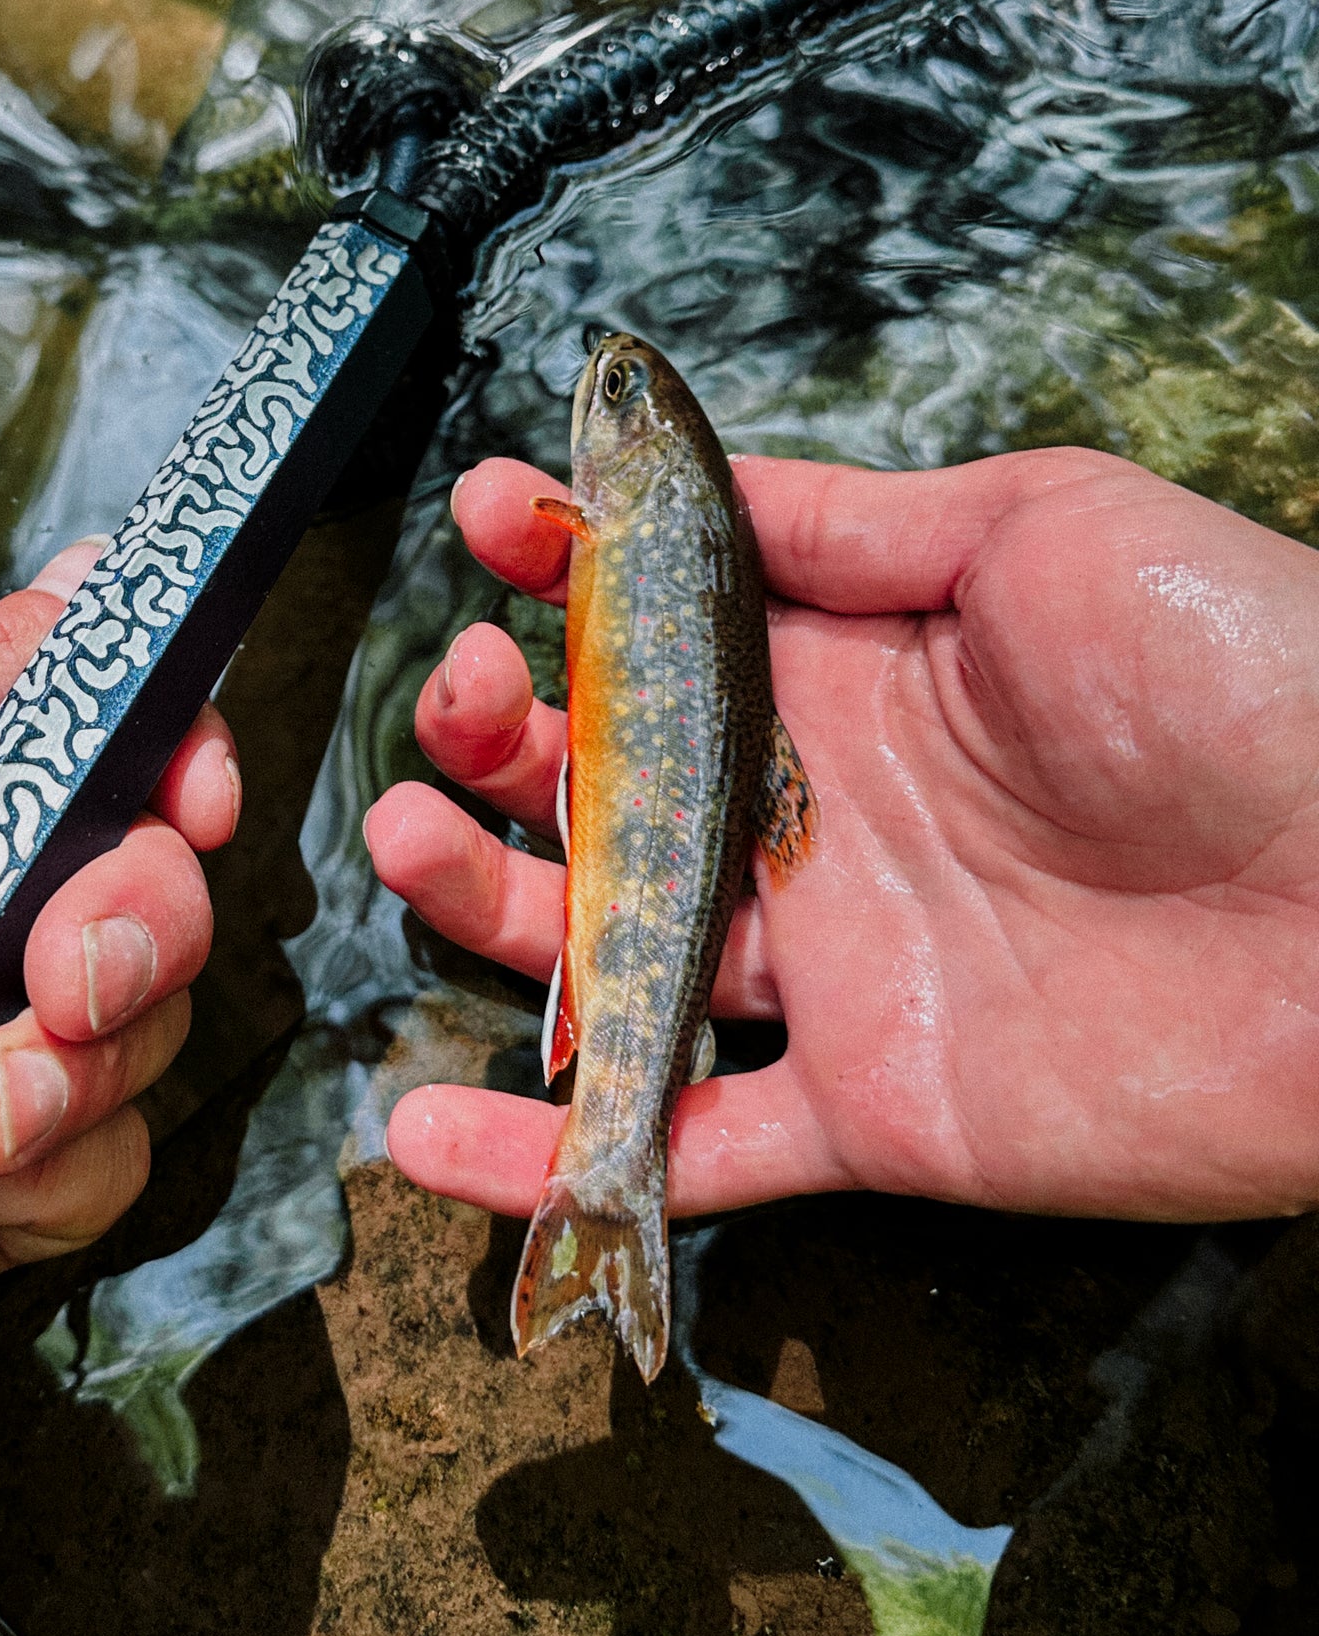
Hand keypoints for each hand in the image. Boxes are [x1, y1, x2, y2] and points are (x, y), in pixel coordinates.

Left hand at [0, 540, 236, 1486]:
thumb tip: (90, 579)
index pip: (124, 765)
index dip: (180, 775)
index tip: (185, 797)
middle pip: (162, 898)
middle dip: (134, 925)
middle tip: (49, 963)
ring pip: (147, 1038)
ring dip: (68, 1060)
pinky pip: (100, 1171)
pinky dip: (33, 1165)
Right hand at [368, 447, 1318, 1233]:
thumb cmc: (1251, 670)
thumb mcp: (1038, 527)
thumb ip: (854, 524)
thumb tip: (698, 480)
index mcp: (855, 671)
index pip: (661, 618)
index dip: (560, 565)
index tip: (493, 518)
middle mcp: (821, 817)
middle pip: (604, 784)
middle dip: (495, 731)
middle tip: (458, 698)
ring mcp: (837, 966)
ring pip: (608, 951)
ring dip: (479, 905)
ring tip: (402, 838)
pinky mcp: (872, 1105)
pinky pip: (682, 1143)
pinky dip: (546, 1155)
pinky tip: (422, 1129)